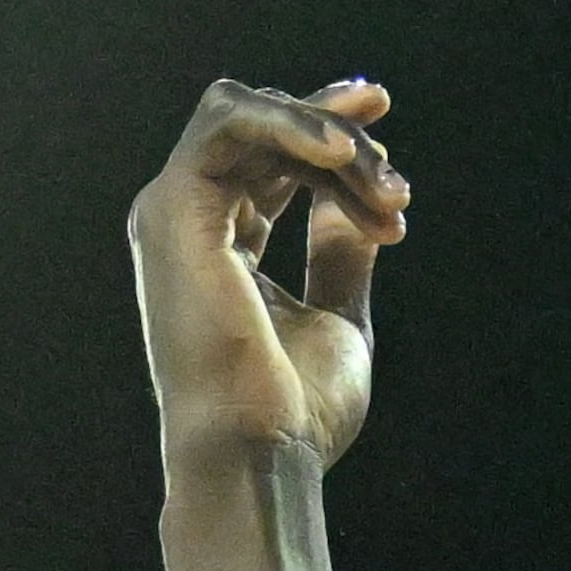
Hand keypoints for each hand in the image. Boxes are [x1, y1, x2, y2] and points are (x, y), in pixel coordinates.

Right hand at [131, 76, 405, 470]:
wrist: (262, 453)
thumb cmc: (299, 412)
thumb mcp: (338, 318)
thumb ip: (342, 254)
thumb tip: (360, 201)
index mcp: (224, 245)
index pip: (274, 164)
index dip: (331, 142)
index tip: (393, 163)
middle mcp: (191, 220)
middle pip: (269, 135)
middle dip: (344, 144)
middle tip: (397, 193)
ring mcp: (174, 210)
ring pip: (252, 117)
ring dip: (328, 137)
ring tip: (383, 185)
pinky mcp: (173, 207)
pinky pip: (230, 123)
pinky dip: (289, 122)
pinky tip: (340, 152)